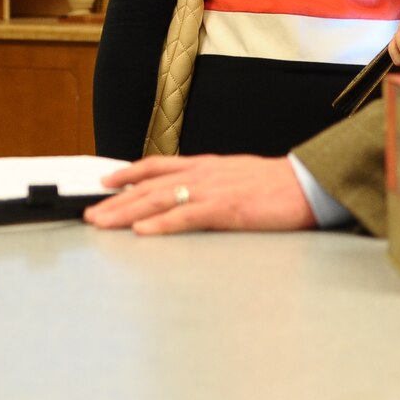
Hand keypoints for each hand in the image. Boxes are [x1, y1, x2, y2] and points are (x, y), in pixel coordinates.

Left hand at [82, 155, 315, 234]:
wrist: (309, 184)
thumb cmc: (278, 186)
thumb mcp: (237, 177)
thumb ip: (212, 183)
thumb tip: (191, 194)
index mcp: (206, 166)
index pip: (157, 166)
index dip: (128, 173)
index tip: (104, 182)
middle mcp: (203, 174)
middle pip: (149, 186)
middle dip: (116, 201)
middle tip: (91, 215)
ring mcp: (213, 191)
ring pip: (160, 200)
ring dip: (127, 213)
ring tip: (103, 223)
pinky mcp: (227, 210)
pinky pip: (187, 217)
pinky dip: (162, 225)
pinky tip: (142, 233)